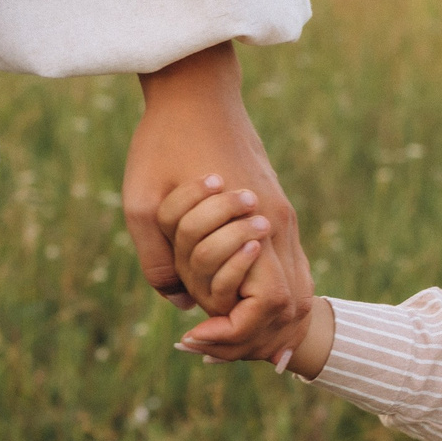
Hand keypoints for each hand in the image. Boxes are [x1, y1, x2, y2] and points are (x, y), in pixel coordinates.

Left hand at [122, 42, 310, 353]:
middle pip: (296, 303)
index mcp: (256, 225)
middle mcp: (280, 225)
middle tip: (214, 347)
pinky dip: (271, 291)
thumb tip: (180, 304)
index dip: (237, 333)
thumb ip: (158, 263)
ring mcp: (284, 216)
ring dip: (270, 316)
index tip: (196, 339)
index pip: (269, 304)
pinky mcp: (278, 208)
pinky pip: (289, 264)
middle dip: (260, 335)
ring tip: (228, 334)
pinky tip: (239, 303)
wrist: (197, 93)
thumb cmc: (164, 144)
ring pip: (300, 286)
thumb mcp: (141, 207)